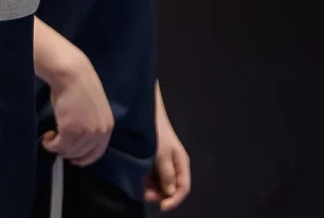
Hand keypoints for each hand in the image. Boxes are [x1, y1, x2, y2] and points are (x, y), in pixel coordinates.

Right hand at [36, 29, 114, 166]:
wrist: (72, 74)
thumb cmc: (80, 87)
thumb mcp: (93, 110)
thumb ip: (91, 127)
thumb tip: (80, 143)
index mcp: (107, 126)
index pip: (97, 153)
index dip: (84, 159)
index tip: (73, 158)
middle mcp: (99, 131)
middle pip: (80, 154)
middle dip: (67, 151)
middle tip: (58, 141)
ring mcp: (85, 132)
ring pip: (67, 152)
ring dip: (57, 147)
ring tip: (52, 135)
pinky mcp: (70, 131)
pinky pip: (57, 147)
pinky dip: (49, 144)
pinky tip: (47, 136)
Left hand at [144, 84, 191, 209]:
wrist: (148, 115)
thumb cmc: (158, 134)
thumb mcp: (162, 155)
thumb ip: (167, 175)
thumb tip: (170, 193)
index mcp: (182, 164)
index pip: (183, 189)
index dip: (174, 200)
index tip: (160, 206)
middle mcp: (176, 166)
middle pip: (171, 189)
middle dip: (159, 195)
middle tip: (145, 193)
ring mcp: (166, 164)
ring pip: (161, 185)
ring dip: (151, 189)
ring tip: (141, 184)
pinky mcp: (156, 162)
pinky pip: (154, 178)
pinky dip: (147, 182)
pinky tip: (140, 178)